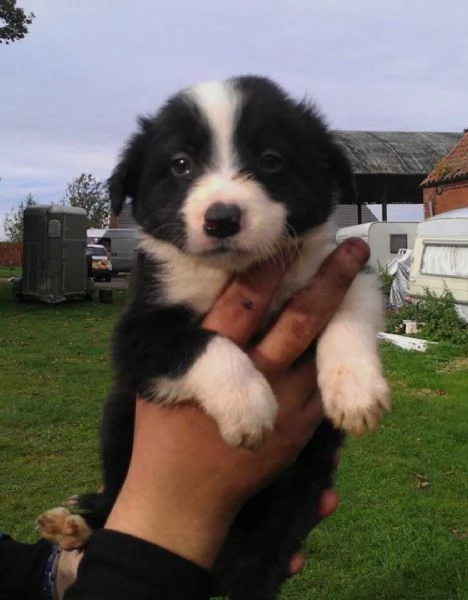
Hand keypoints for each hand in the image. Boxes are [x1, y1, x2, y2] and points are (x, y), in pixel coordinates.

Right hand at [105, 239, 368, 568]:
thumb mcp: (158, 379)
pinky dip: (336, 357)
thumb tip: (203, 289)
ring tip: (359, 284)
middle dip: (327, 281)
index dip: (271, 268)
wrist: (183, 500)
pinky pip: (324, 386)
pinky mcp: (301, 431)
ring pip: (320, 351)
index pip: (244, 302)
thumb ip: (183, 337)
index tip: (290, 239)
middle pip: (297, 321)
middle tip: (350, 250)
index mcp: (211, 358)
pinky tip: (348, 331)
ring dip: (340, 315)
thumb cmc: (163, 434)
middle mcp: (254, 376)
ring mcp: (284, 406)